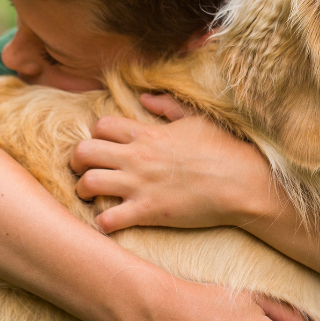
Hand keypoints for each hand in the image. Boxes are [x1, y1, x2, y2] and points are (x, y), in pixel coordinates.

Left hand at [70, 94, 273, 233]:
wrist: (242, 183)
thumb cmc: (224, 150)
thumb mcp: (197, 119)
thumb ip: (168, 106)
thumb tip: (145, 98)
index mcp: (148, 133)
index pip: (101, 126)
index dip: (96, 135)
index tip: (104, 146)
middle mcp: (137, 157)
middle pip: (83, 152)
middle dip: (77, 162)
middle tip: (84, 170)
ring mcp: (140, 185)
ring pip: (87, 184)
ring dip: (83, 191)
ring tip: (92, 197)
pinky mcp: (148, 212)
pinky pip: (108, 219)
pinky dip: (103, 223)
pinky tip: (111, 222)